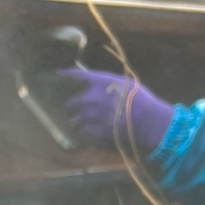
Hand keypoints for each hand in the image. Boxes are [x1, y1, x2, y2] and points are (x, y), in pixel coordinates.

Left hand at [54, 68, 174, 154]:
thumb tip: (103, 85)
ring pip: (76, 118)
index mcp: (101, 82)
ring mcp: (92, 114)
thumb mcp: (127, 83)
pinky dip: (82, 130)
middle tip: (71, 106)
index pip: (78, 75)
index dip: (67, 74)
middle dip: (71, 104)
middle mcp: (92, 97)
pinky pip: (83, 130)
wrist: (146, 118)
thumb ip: (111, 84)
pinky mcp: (96, 129)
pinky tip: (83, 131)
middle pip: (73, 101)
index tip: (58, 74)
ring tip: (76, 121)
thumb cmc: (140, 98)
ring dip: (76, 119)